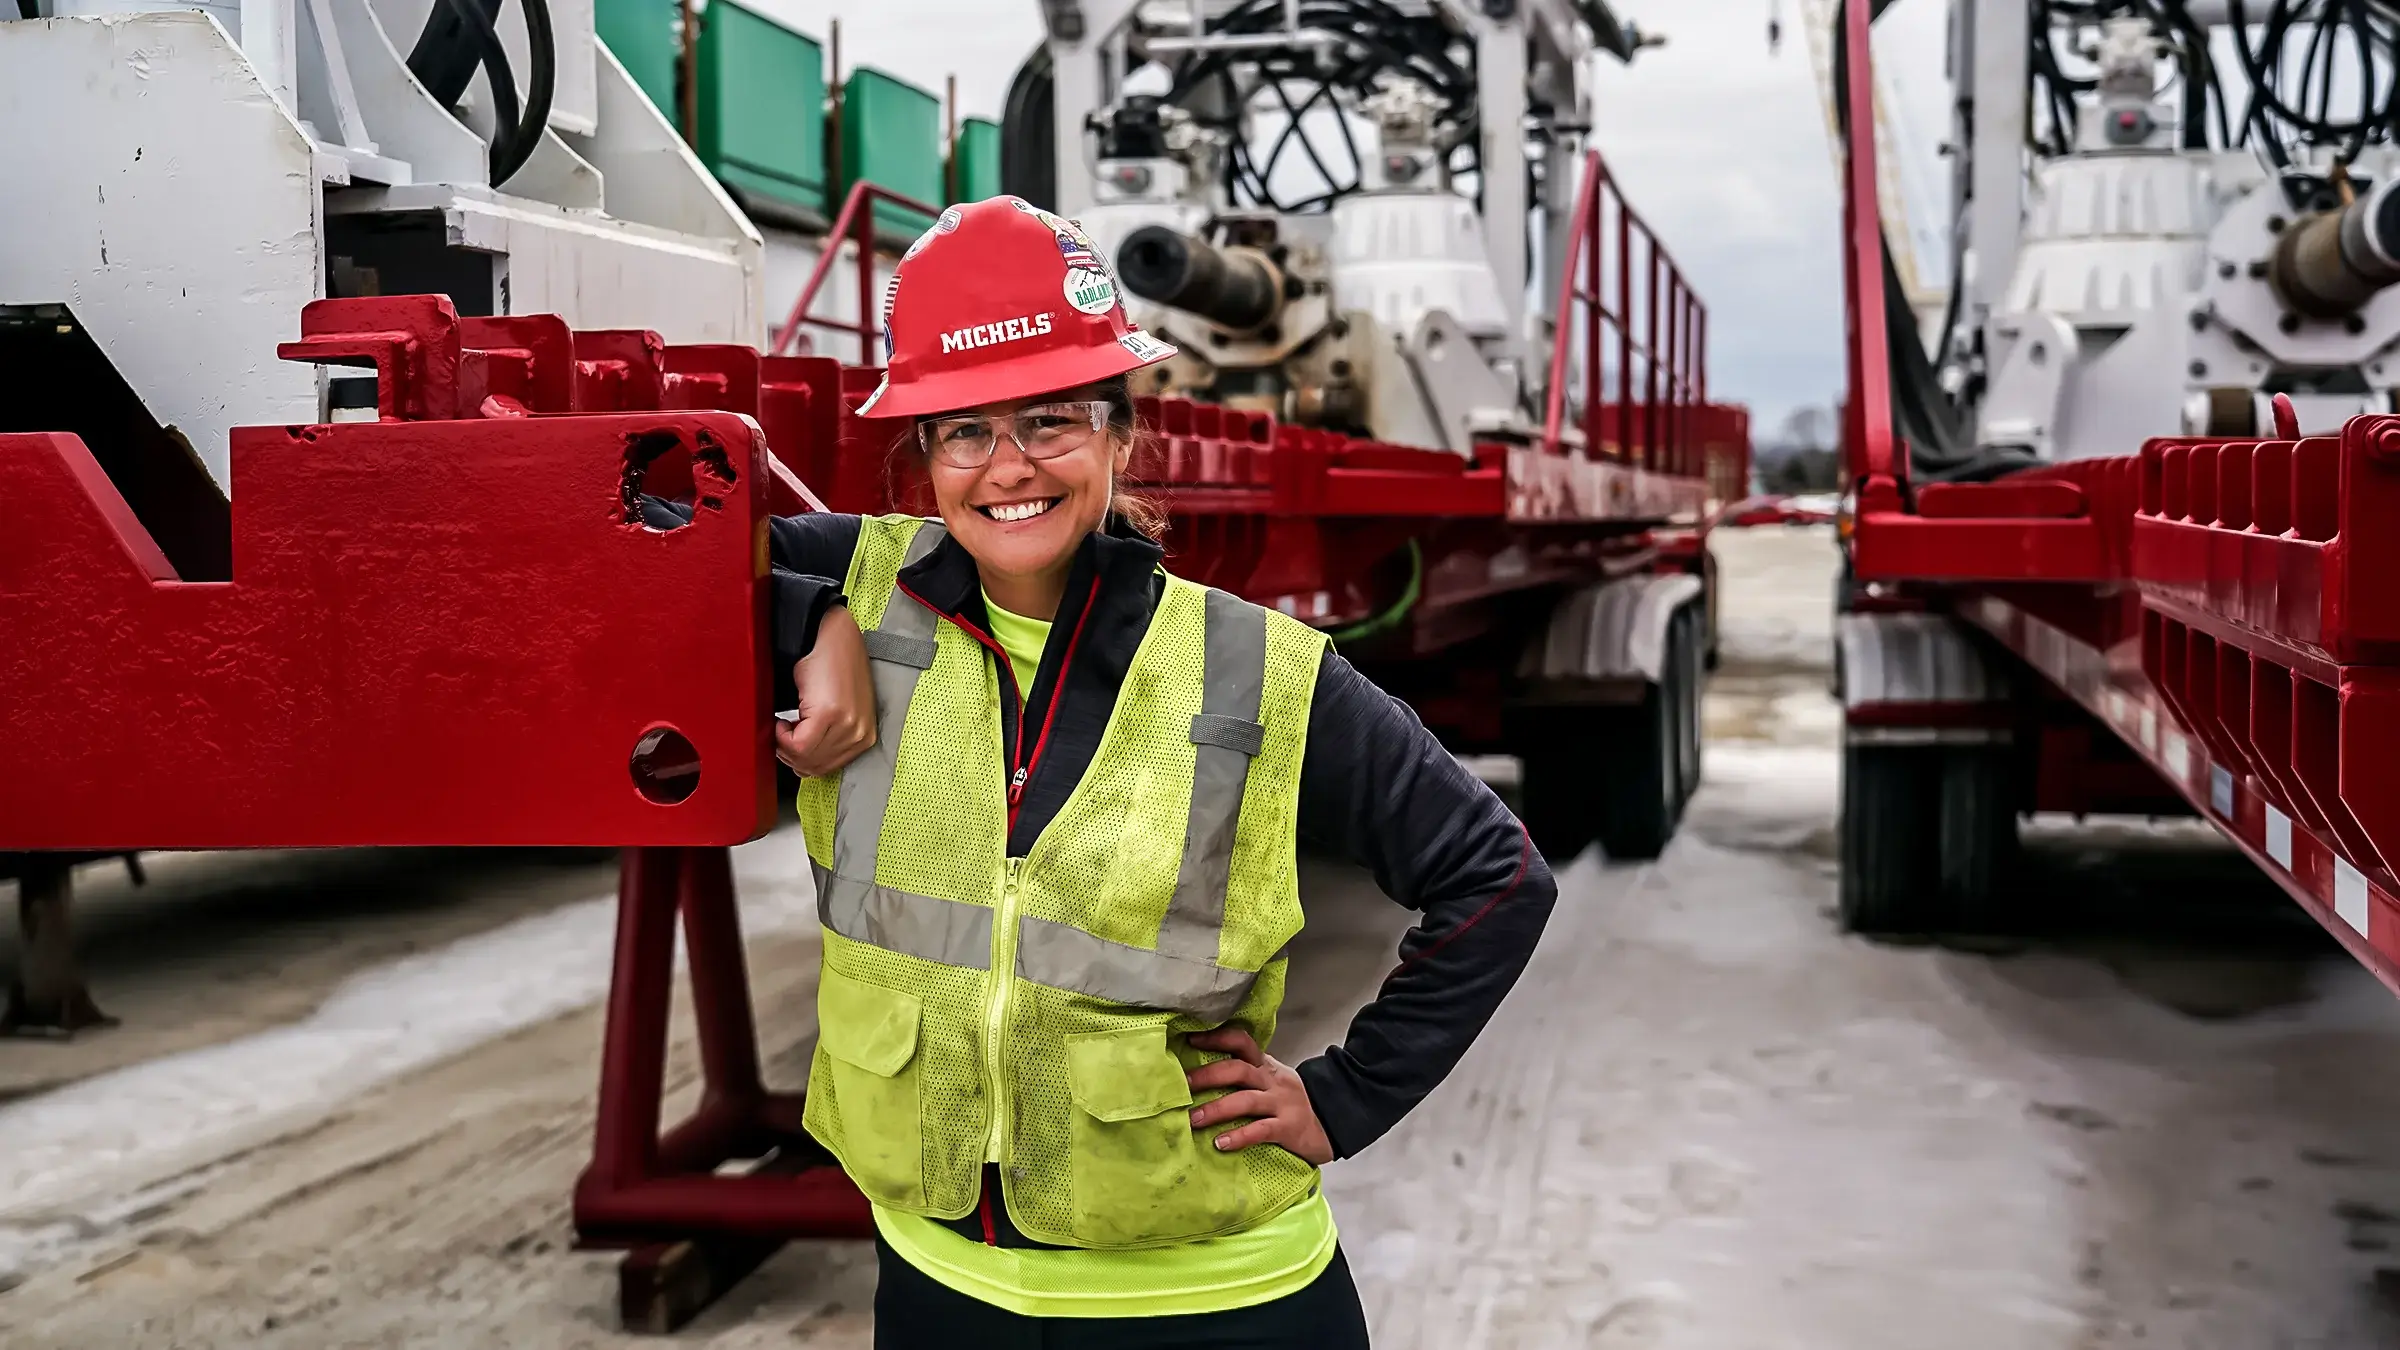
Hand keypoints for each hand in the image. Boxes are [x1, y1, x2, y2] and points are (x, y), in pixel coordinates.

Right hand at [775, 606, 876, 776]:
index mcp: (865, 735)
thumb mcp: (839, 710)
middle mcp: (860, 733)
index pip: (826, 768)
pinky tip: (784, 719)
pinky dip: (783, 736)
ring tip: (785, 724)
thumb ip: (827, 737)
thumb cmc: (834, 666)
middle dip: (791, 755)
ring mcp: (848, 726)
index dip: (801, 760)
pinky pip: (799, 744)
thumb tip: (802, 759)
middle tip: (782, 735)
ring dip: (786, 744)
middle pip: (815, 766)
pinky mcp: (831, 715)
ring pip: (805, 758)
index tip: (791, 744)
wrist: (833, 636)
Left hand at [1184, 1028, 1335, 1164]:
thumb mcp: (1271, 1081)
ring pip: (1246, 1101)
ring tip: (1194, 1119)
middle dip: (1208, 1076)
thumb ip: (1246, 1074)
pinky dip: (1239, 1136)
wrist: (1329, 1126)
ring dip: (1216, 1109)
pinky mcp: (1288, 1128)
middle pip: (1239, 1070)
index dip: (1217, 1038)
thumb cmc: (1289, 1104)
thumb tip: (1200, 1073)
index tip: (1190, 1040)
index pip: (1242, 1042)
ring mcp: (1282, 1103)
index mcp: (1266, 1066)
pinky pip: (1261, 1130)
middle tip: (1184, 1085)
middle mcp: (1273, 1081)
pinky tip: (1221, 1143)